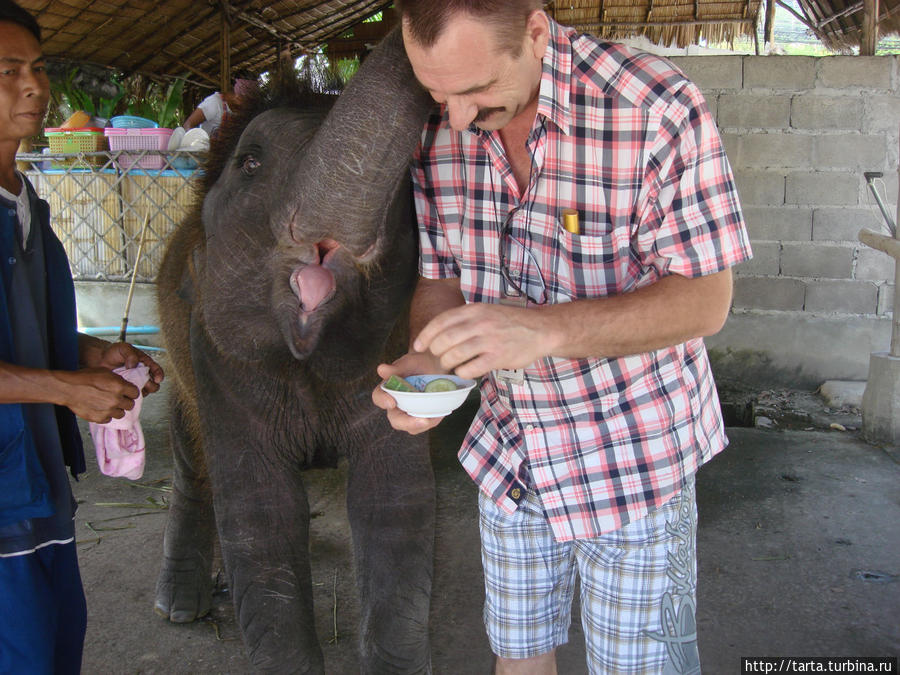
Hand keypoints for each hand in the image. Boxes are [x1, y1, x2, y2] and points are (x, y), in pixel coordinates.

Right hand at [54, 368, 141, 423]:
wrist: (67, 388)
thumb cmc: (84, 378)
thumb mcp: (105, 372)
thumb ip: (119, 380)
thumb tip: (126, 385)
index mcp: (119, 386)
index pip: (135, 393)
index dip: (131, 392)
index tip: (127, 392)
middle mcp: (116, 399)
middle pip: (130, 405)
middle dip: (125, 401)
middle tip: (117, 398)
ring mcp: (108, 410)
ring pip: (121, 413)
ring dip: (116, 409)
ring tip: (107, 404)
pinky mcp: (99, 418)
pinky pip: (109, 419)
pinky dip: (105, 415)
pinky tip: (99, 408)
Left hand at [82, 339, 164, 395]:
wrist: (100, 360)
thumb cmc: (113, 352)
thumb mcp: (123, 348)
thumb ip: (131, 354)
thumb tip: (134, 365)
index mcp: (145, 363)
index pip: (157, 370)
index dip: (159, 375)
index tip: (157, 379)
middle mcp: (142, 374)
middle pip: (154, 384)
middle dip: (152, 385)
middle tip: (145, 384)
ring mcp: (136, 382)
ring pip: (145, 391)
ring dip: (142, 391)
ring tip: (134, 387)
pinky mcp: (128, 388)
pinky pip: (134, 395)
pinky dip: (133, 395)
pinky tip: (128, 391)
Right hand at [372, 352, 445, 434]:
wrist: (435, 366)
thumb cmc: (419, 363)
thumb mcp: (410, 362)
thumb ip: (397, 367)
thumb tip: (381, 370)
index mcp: (388, 390)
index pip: (378, 397)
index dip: (383, 400)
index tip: (392, 402)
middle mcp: (397, 404)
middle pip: (396, 420)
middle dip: (407, 423)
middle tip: (422, 421)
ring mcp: (410, 412)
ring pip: (412, 427)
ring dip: (423, 425)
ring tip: (435, 417)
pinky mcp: (423, 416)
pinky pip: (426, 424)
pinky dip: (433, 420)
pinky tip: (440, 413)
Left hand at [413, 303, 550, 379]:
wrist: (541, 329)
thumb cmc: (510, 322)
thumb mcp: (486, 311)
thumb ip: (465, 319)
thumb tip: (439, 334)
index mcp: (474, 310)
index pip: (441, 321)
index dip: (426, 335)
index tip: (418, 346)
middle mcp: (480, 323)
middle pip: (445, 339)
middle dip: (436, 352)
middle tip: (438, 357)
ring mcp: (489, 340)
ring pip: (455, 354)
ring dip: (447, 363)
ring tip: (450, 366)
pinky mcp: (498, 357)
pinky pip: (471, 368)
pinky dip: (462, 372)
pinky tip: (464, 371)